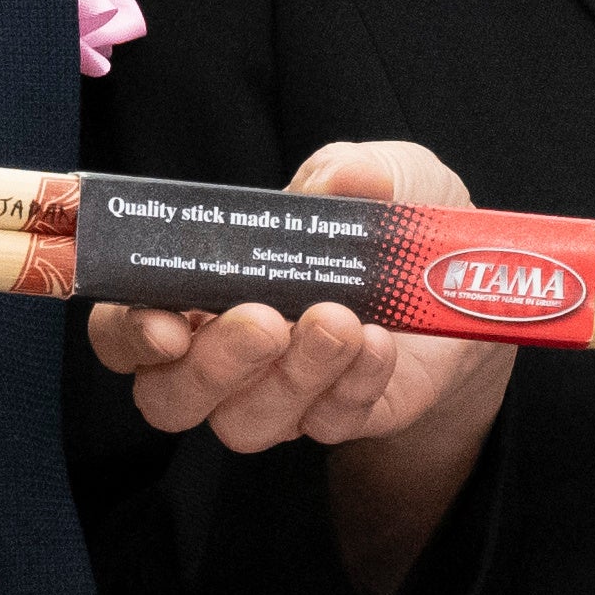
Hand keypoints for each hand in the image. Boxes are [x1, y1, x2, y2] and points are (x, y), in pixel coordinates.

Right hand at [85, 141, 515, 594]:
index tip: (166, 322)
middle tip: (263, 320)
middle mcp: (223, 355)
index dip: (127, 333)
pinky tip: (380, 342)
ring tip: (340, 320)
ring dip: (291, 375)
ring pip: (246, 423)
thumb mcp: (383, 174)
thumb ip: (352, 171)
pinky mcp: (339, 419)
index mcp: (198, 289)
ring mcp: (279, 396)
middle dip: (211, 365)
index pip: (124, 330)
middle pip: (169, 397)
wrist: (469, 282)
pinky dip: (352, 384)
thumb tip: (339, 178)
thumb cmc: (389, 220)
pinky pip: (329, 424)